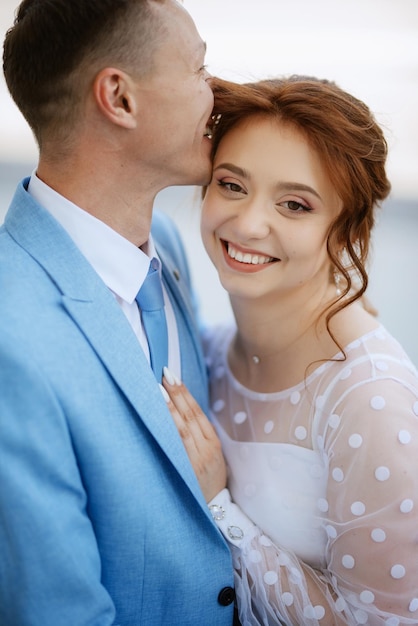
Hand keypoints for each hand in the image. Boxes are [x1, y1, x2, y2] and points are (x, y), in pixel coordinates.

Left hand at [162, 368, 226, 501]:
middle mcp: (206, 448)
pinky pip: (176, 446)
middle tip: (163, 374)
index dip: (184, 393)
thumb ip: (200, 438)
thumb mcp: (212, 457)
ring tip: (157, 390)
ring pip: (182, 428)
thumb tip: (180, 414)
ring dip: (169, 408)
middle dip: (176, 393)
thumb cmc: (210, 481)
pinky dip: (167, 430)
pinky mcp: (188, 470)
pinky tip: (157, 418)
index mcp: (213, 443)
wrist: (217, 511)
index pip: (197, 412)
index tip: (172, 376)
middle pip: (190, 416)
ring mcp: (196, 459)